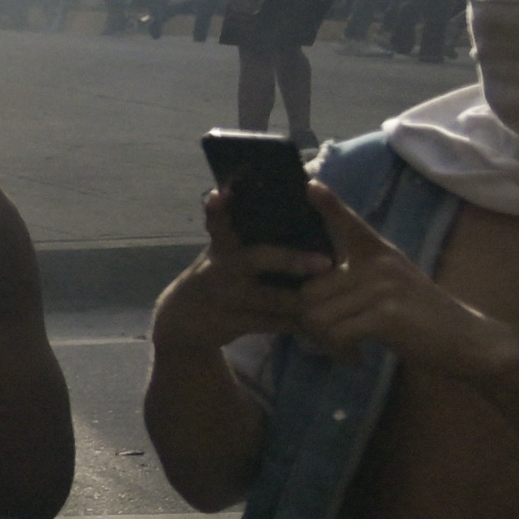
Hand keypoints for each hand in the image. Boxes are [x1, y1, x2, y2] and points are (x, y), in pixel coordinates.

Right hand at [150, 190, 324, 354]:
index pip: (217, 223)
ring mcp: (226, 298)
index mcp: (220, 247)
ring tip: (335, 294)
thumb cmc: (216, 275)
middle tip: (325, 262)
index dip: (217, 209)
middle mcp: (220, 269)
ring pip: (273, 298)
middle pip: (258, 259)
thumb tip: (280, 203)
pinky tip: (320, 324)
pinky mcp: (233, 323)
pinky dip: (297, 324)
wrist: (184, 320)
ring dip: (304, 298)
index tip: (221, 194)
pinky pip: (273, 324)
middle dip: (292, 260)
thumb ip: (239, 231)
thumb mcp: (219, 251)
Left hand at [282, 186, 514, 381]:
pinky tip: (357, 357)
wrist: (466, 340)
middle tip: (332, 338)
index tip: (309, 185)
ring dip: (325, 340)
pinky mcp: (386, 314)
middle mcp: (379, 264)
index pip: (349, 224)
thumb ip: (357, 280)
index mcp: (379, 253)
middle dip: (311, 322)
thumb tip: (308, 292)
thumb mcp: (391, 287)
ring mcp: (382, 287)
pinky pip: (337, 334)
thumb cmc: (423, 318)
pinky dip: (342, 352)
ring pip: (318, 316)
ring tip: (346, 348)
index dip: (328, 206)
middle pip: (309, 292)